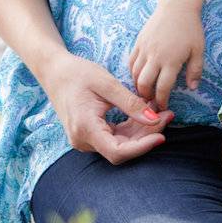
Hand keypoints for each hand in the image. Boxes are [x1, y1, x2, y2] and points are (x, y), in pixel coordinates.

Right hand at [38, 51, 171, 163]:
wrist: (54, 71)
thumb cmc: (77, 73)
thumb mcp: (107, 84)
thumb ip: (131, 104)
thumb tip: (154, 119)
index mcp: (85, 128)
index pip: (117, 152)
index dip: (142, 148)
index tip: (161, 135)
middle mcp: (83, 140)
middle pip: (121, 149)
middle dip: (146, 135)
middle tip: (167, 114)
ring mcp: (84, 139)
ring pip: (119, 144)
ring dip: (140, 131)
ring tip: (160, 112)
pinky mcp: (89, 135)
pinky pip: (114, 137)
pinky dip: (130, 128)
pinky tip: (144, 114)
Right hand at [129, 2, 204, 110]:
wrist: (176, 6)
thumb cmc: (190, 28)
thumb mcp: (198, 50)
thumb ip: (195, 70)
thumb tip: (192, 88)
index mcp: (171, 61)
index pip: (163, 87)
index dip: (162, 100)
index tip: (162, 106)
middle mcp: (155, 56)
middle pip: (144, 83)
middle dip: (146, 96)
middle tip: (150, 101)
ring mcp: (144, 49)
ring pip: (135, 73)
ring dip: (138, 85)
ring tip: (144, 91)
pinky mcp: (138, 42)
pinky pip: (131, 62)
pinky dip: (133, 72)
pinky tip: (138, 76)